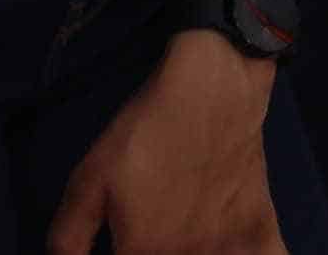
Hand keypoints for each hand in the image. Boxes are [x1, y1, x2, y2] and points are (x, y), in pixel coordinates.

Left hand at [47, 35, 279, 254]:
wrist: (212, 89)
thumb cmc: (145, 133)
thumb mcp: (87, 181)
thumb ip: (68, 238)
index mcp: (143, 253)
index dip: (120, 254)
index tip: (120, 244)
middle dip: (155, 251)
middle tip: (148, 236)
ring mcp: (229, 245)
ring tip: (187, 243)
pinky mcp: (258, 225)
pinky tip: (235, 253)